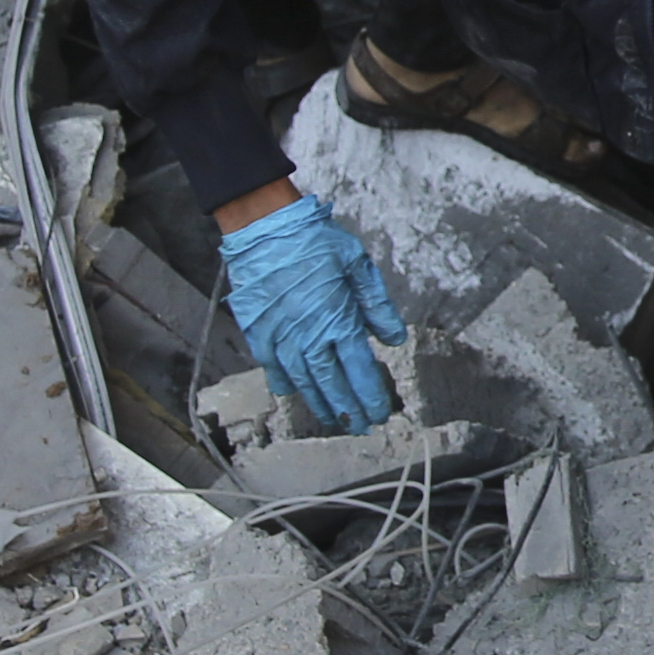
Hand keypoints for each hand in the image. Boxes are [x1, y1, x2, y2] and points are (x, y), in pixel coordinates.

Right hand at [217, 188, 409, 434]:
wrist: (266, 228)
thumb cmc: (315, 241)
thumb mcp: (358, 266)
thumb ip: (377, 306)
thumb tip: (394, 339)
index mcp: (338, 320)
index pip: (359, 370)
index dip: (370, 396)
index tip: (380, 413)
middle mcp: (308, 336)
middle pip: (332, 384)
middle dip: (348, 408)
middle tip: (360, 426)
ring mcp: (280, 337)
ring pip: (302, 382)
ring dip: (319, 403)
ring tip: (333, 419)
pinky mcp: (258, 332)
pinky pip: (272, 367)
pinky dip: (284, 383)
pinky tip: (294, 393)